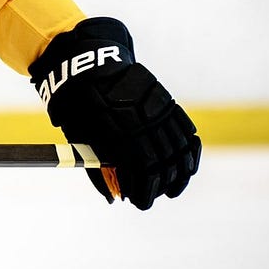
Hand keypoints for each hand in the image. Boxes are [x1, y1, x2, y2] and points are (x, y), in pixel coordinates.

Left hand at [29, 18, 199, 209]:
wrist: (88, 67)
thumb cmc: (78, 108)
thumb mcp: (78, 138)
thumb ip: (97, 169)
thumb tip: (114, 199)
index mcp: (116, 127)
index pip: (139, 167)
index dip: (142, 189)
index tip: (138, 202)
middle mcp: (141, 117)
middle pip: (161, 161)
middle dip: (157, 186)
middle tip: (150, 199)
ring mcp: (157, 108)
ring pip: (178, 148)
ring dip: (177, 174)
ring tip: (170, 189)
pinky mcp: (167, 101)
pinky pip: (186, 131)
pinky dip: (189, 152)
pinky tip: (186, 168)